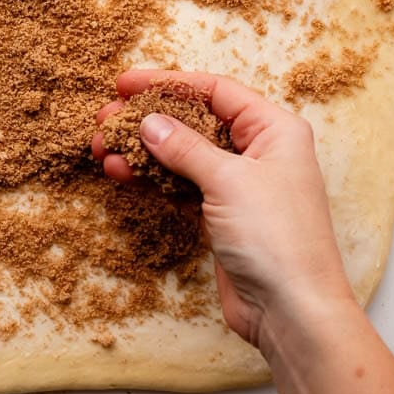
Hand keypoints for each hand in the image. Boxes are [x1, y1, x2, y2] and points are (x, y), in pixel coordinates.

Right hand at [91, 70, 355, 351]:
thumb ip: (185, 148)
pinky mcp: (220, 214)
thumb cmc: (277, 239)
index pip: (215, 91)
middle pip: (193, 120)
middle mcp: (257, 151)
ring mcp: (238, 184)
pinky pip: (179, 183)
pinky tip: (121, 172)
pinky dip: (150, 177)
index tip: (125, 83)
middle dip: (146, 117)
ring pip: (180, 154)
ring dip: (140, 149)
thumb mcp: (229, 181)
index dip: (167, 83)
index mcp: (274, 130)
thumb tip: (148, 121)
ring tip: (101, 147)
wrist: (292, 311)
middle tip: (105, 119)